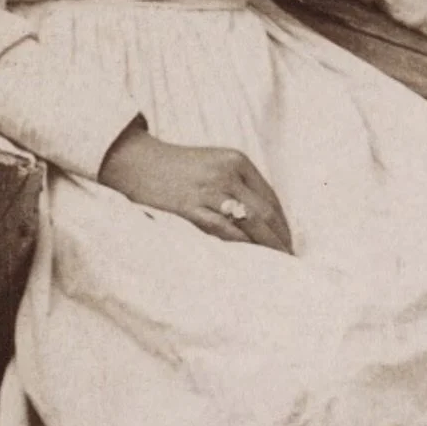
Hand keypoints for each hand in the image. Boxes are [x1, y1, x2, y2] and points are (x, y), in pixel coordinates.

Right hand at [99, 122, 292, 252]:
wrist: (137, 162)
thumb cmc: (177, 167)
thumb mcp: (214, 164)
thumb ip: (237, 183)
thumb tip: (261, 216)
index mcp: (237, 161)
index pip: (270, 197)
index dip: (282, 223)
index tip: (288, 241)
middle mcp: (228, 173)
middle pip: (265, 212)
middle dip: (280, 238)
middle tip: (289, 259)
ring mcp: (209, 191)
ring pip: (249, 224)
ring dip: (266, 247)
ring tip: (275, 265)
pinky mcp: (190, 208)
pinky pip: (223, 231)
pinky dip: (240, 247)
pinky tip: (248, 261)